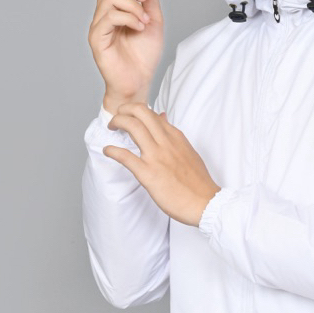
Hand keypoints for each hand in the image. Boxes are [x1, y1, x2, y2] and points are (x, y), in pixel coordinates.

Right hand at [87, 0, 164, 108]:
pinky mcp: (97, 38)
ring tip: (144, 21)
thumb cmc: (144, 56)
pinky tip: (139, 28)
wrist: (139, 82)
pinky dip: (129, 18)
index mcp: (115, 8)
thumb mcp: (154, 21)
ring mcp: (98, 25)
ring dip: (133, 5)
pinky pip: (109, 17)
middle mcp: (103, 14)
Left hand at [103, 104, 220, 226]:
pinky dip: (112, 150)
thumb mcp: (188, 152)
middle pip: (141, 112)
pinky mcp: (148, 174)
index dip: (138, 112)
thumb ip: (174, 136)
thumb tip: (163, 117)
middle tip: (118, 117)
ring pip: (133, 127)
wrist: (205, 203)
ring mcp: (156, 157)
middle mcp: (166, 143)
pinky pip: (125, 156)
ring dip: (118, 122)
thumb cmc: (198, 182)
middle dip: (125, 109)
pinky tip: (107, 150)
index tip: (131, 117)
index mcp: (176, 137)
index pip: (153, 114)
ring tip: (112, 127)